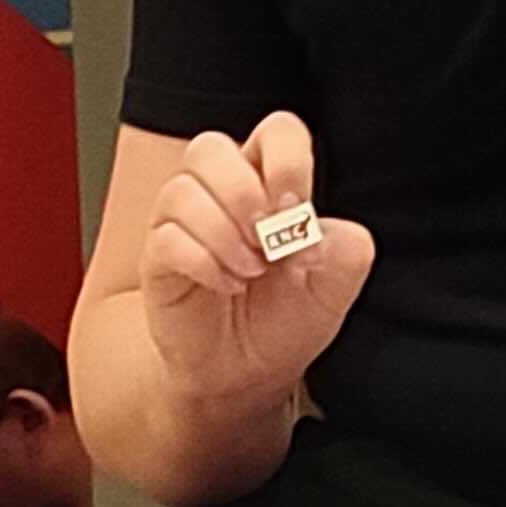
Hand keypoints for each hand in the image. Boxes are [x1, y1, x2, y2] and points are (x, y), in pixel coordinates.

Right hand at [139, 114, 376, 411]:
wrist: (241, 375)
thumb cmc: (281, 322)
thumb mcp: (333, 293)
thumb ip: (347, 255)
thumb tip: (328, 233)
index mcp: (269, 184)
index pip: (276, 131)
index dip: (287, 160)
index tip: (298, 210)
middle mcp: (220, 193)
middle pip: (210, 147)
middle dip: (244, 193)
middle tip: (269, 240)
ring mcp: (182, 223)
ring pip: (182, 190)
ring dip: (224, 234)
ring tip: (251, 272)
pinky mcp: (158, 259)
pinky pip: (165, 239)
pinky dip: (203, 262)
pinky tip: (227, 284)